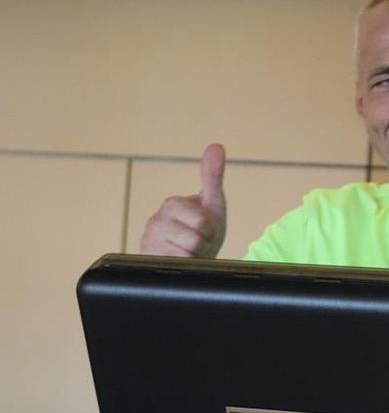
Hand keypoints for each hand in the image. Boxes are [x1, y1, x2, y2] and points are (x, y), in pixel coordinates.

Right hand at [139, 143, 226, 257]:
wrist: (190, 261)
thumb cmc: (202, 231)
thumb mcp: (212, 204)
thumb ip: (212, 176)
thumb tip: (216, 145)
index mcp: (172, 204)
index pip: (203, 222)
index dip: (211, 229)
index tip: (204, 227)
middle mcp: (155, 222)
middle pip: (195, 239)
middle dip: (204, 244)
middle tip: (199, 241)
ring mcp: (149, 244)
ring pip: (187, 254)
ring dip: (196, 257)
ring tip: (190, 252)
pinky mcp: (147, 263)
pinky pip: (179, 267)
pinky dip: (186, 267)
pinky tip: (180, 263)